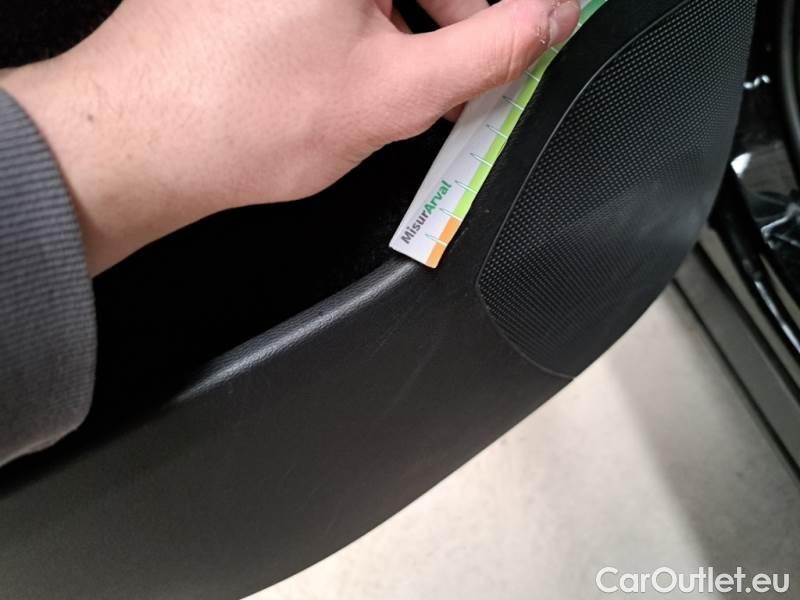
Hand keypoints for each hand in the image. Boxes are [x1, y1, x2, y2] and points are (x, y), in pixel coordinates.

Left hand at [2, 0, 579, 273]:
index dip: (494, 13)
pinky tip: (346, 73)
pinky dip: (356, 21)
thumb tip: (554, 16)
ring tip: (392, 90)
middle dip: (447, 17)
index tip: (517, 34)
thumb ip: (493, 50)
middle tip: (454, 79)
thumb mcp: (398, 92)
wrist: (133, 143)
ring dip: (402, 24)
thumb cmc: (252, 120)